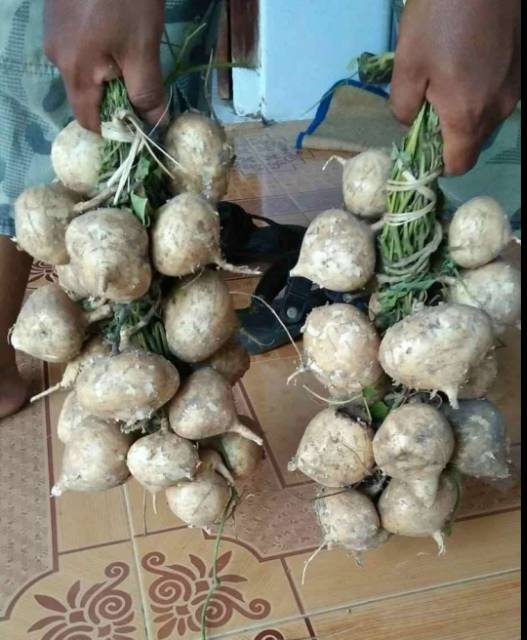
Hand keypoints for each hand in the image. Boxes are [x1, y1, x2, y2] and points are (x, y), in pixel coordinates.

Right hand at [44, 0, 165, 131]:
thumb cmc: (128, 0)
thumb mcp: (144, 50)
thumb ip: (148, 93)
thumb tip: (156, 125)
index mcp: (75, 71)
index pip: (88, 121)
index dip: (113, 131)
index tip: (138, 128)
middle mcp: (57, 56)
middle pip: (86, 97)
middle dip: (115, 102)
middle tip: (143, 90)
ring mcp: (55, 35)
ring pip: (84, 73)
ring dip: (109, 77)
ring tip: (133, 60)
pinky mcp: (59, 17)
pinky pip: (80, 50)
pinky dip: (101, 56)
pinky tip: (118, 38)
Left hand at [391, 0, 520, 174]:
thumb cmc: (438, 17)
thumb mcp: (407, 65)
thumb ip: (403, 107)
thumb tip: (409, 123)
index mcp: (467, 115)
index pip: (459, 164)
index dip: (439, 164)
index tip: (422, 149)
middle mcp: (498, 108)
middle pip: (473, 143)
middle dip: (450, 137)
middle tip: (429, 110)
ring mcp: (515, 88)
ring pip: (487, 119)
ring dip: (466, 114)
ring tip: (447, 83)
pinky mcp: (521, 69)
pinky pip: (498, 96)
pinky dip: (482, 93)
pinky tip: (468, 66)